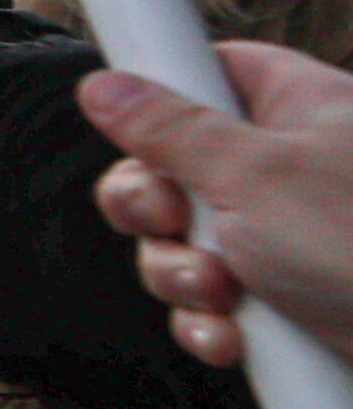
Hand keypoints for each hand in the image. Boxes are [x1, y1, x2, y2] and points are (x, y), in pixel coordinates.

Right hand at [84, 43, 352, 370]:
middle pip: (178, 166)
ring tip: (222, 293)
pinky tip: (234, 336)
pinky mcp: (293, 304)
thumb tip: (107, 84)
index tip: (135, 135)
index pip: (207, 72)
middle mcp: (296, 169)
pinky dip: (214, 323)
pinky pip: (218, 303)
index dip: (159, 103)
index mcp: (301, 109)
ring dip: (183, 275)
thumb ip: (171, 127)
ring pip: (191, 243)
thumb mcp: (259, 176)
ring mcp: (294, 240)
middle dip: (159, 210)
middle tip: (174, 223)